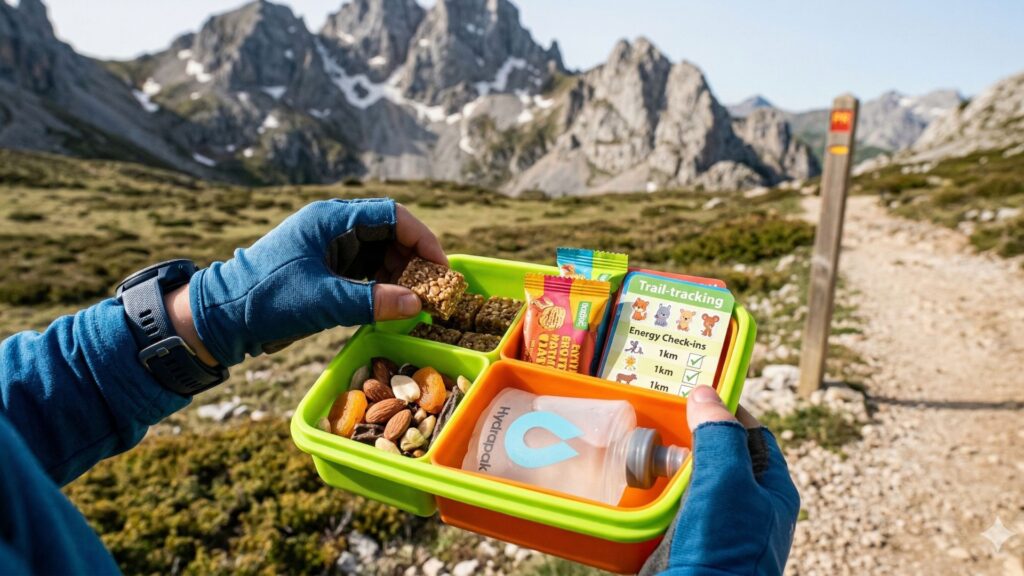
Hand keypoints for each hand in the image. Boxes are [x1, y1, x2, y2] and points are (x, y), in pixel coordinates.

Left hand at [185, 199, 444, 366]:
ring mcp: (329, 247)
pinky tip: (392, 305)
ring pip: (379, 252)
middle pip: (389, 232)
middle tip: (432, 289)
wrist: (222, 317)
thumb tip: (417, 305)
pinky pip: (365, 269)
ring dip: (400, 274)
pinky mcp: (326, 268)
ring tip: (415, 301)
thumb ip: (371, 301)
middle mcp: (333, 227)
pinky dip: (382, 285)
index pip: (391, 215)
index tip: (439, 268)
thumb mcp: (322, 300)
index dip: (421, 238)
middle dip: (414, 259)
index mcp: (330, 220)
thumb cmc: (267, 300)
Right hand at [640, 385, 799, 575]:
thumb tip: (706, 393)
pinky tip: (629, 484)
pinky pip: (664, 510)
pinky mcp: (683, 546)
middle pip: (716, 457)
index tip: (696, 392)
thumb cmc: (725, 550)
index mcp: (772, 492)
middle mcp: (746, 510)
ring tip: (637, 444)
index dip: (727, 410)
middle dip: (688, 436)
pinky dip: (647, 495)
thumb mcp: (728, 482)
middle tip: (658, 414)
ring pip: (687, 483)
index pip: (754, 435)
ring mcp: (714, 530)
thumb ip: (719, 435)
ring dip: (663, 465)